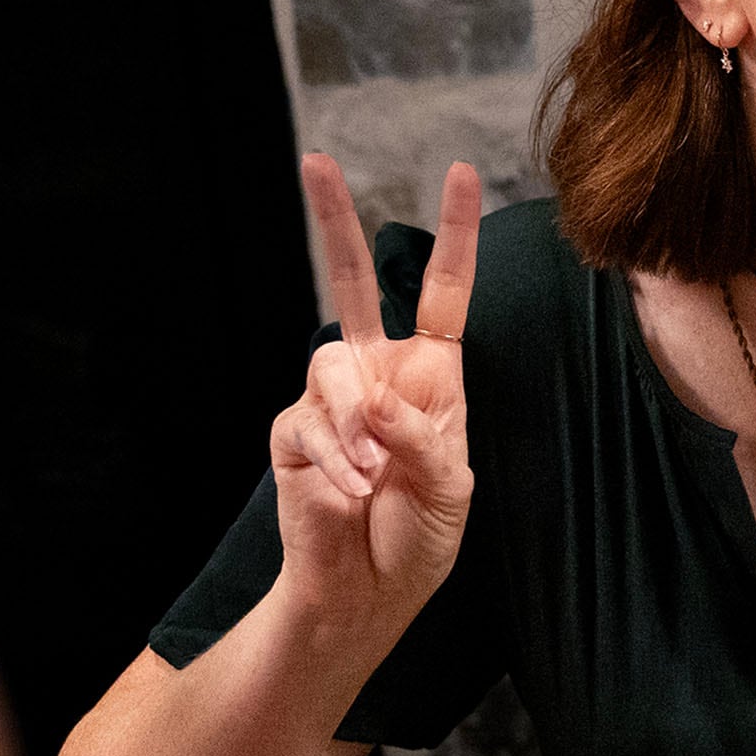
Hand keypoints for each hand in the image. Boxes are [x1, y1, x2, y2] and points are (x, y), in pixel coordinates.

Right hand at [271, 155, 479, 632]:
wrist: (366, 594)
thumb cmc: (419, 536)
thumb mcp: (451, 487)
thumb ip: (424, 438)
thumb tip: (377, 399)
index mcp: (431, 375)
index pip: (445, 293)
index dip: (455, 235)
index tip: (462, 173)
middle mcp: (378, 372)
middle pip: (354, 281)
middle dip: (335, 220)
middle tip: (318, 161)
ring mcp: (331, 398)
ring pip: (332, 364)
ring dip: (357, 423)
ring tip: (373, 479)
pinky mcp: (293, 431)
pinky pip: (308, 422)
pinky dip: (335, 460)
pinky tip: (350, 492)